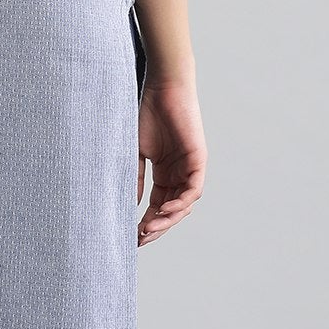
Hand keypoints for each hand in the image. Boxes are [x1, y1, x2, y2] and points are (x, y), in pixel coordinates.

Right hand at [136, 80, 205, 243]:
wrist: (162, 89)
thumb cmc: (146, 114)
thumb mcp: (136, 152)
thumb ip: (136, 178)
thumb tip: (130, 205)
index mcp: (164, 173)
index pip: (157, 206)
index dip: (146, 222)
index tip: (132, 236)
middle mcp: (178, 174)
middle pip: (171, 210)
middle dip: (157, 227)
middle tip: (140, 239)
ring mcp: (189, 168)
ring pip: (183, 204)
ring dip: (167, 219)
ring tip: (149, 228)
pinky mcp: (198, 160)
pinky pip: (193, 190)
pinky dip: (180, 202)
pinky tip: (164, 209)